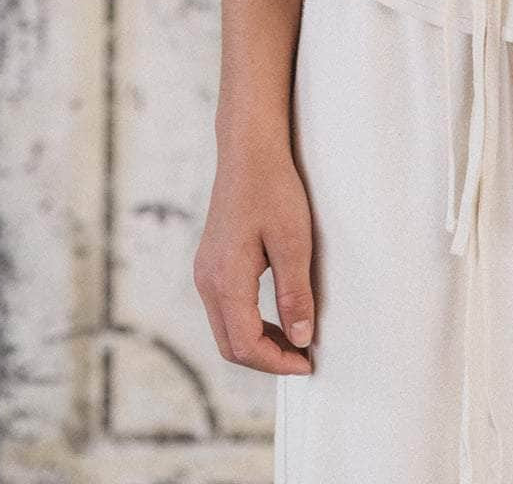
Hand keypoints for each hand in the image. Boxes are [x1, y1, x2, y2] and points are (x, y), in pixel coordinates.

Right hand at [193, 130, 317, 374]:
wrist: (249, 149)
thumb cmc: (273, 188)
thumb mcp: (293, 242)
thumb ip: (295, 294)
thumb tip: (300, 339)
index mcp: (225, 280)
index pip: (246, 345)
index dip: (277, 363)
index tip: (307, 362)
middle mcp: (207, 281)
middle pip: (230, 344)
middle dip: (266, 359)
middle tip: (301, 357)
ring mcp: (205, 271)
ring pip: (226, 328)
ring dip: (257, 342)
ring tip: (294, 338)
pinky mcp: (211, 262)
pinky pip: (225, 308)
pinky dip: (248, 322)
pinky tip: (275, 315)